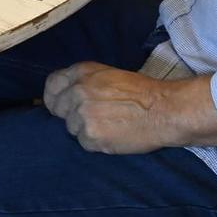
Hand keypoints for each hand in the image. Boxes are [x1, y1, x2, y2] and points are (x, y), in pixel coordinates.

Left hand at [43, 63, 180, 153]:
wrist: (164, 110)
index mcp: (82, 72)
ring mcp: (82, 114)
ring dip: (86, 130)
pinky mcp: (90, 136)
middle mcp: (77, 91)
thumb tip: (67, 95)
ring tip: (109, 127)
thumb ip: (85, 82)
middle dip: (71, 115)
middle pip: (58, 109)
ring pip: (71, 128)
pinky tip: (113, 137)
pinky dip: (96, 144)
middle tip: (93, 119)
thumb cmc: (142, 93)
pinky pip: (84, 144)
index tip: (60, 106)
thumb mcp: (109, 75)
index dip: (55, 97)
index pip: (51, 85)